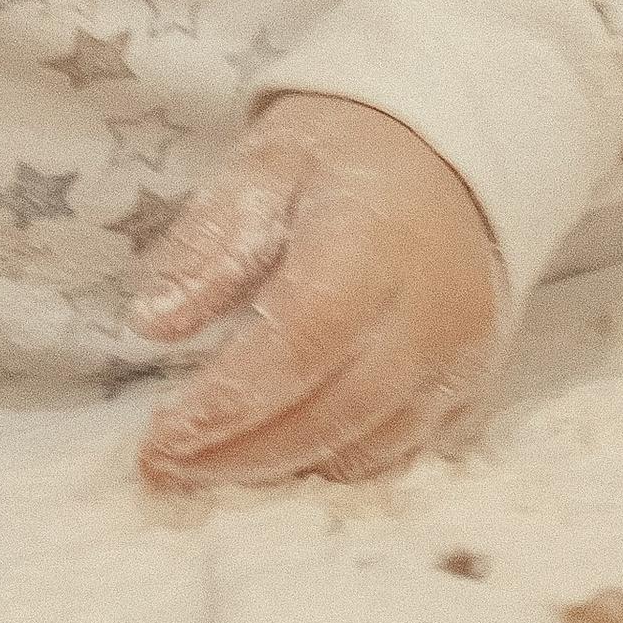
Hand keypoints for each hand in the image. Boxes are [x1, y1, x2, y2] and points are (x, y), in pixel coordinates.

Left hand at [129, 92, 506, 489]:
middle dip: (241, 454)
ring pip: (368, 446)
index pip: (297, 342)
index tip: (157, 439)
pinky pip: (402, 450)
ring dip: (281, 471)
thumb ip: (213, 238)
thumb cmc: (344, 151)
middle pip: (332, 413)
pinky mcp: (469, 387)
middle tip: (163, 470)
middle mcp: (427, 314)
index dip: (226, 403)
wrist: (451, 151)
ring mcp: (458, 359)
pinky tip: (275, 463)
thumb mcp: (266, 160)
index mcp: (371, 243)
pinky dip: (335, 465)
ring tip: (204, 472)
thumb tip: (153, 324)